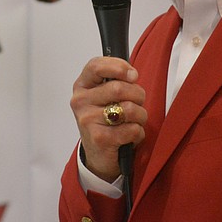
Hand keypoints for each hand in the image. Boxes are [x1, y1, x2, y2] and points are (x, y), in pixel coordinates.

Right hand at [70, 56, 146, 181]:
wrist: (98, 155)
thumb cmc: (105, 121)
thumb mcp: (104, 96)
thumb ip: (115, 80)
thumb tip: (132, 74)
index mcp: (82, 86)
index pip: (96, 66)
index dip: (119, 67)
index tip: (133, 75)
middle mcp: (81, 101)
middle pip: (119, 88)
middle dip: (138, 95)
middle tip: (138, 103)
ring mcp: (88, 120)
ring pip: (129, 109)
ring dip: (140, 116)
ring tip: (134, 121)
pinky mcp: (99, 139)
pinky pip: (132, 129)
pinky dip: (138, 133)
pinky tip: (130, 136)